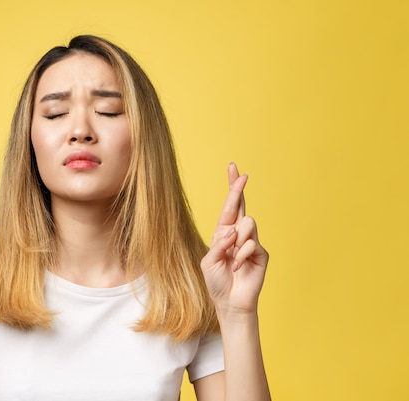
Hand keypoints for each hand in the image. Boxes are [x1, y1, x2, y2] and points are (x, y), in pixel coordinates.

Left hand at [201, 163, 268, 316]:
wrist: (230, 302)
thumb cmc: (216, 281)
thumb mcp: (209, 261)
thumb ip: (219, 244)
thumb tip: (233, 231)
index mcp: (223, 233)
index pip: (229, 207)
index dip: (232, 188)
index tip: (234, 169)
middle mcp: (237, 234)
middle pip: (241, 205)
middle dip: (239, 189)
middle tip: (243, 175)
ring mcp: (251, 242)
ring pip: (248, 224)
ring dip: (237, 241)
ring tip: (232, 258)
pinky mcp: (261, 253)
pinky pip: (251, 244)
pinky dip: (241, 256)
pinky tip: (237, 268)